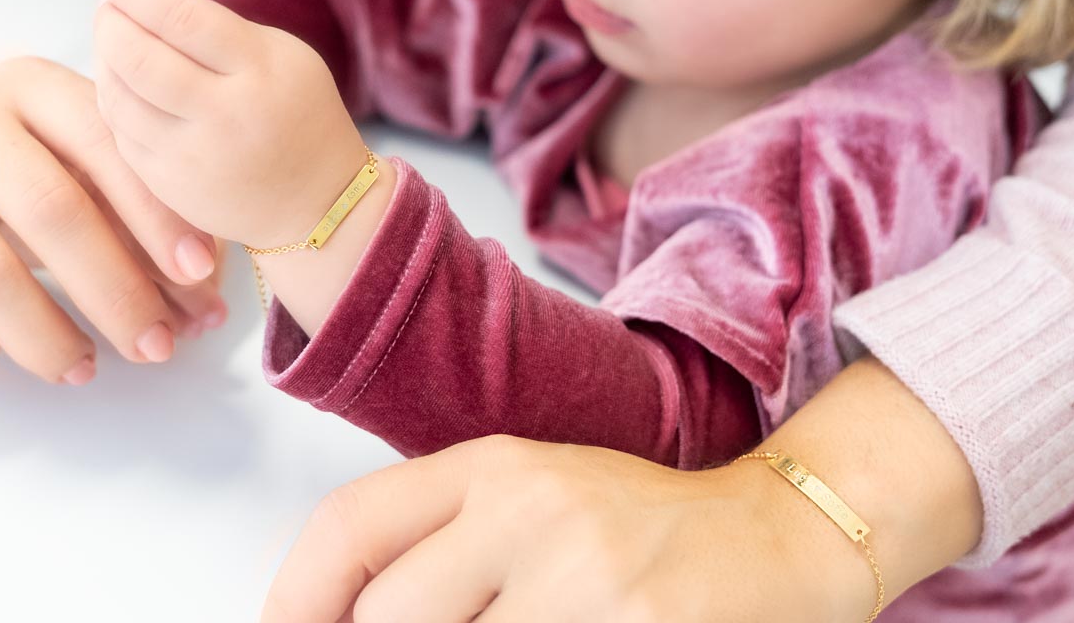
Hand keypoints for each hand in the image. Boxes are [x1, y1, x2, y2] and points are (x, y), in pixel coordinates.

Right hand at [0, 58, 227, 383]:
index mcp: (29, 85)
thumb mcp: (61, 160)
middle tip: (157, 346)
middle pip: (51, 210)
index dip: (156, 213)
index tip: (199, 275)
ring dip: (48, 337)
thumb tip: (206, 306)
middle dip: (116, 290)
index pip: (104, 145)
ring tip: (85, 368)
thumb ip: (132, 218)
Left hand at [93, 0, 365, 247]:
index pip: (184, 20)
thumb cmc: (297, 114)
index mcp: (261, 71)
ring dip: (104, 61)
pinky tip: (119, 83)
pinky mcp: (171, 187)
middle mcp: (225, 115)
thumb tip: (142, 7)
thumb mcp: (284, 58)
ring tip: (109, 41)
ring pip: (120, 98)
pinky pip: (121, 134)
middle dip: (110, 24)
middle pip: (140, 59)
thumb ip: (221, 32)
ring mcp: (194, 156)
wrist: (319, 203)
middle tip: (106, 6)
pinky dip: (112, 101)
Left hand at [261, 357, 985, 621]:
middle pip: (389, 616)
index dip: (295, 598)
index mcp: (495, 465)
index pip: (350, 526)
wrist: (778, 535)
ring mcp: (584, 574)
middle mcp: (530, 506)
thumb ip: (444, 547)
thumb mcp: (532, 506)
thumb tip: (348, 614)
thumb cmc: (640, 533)